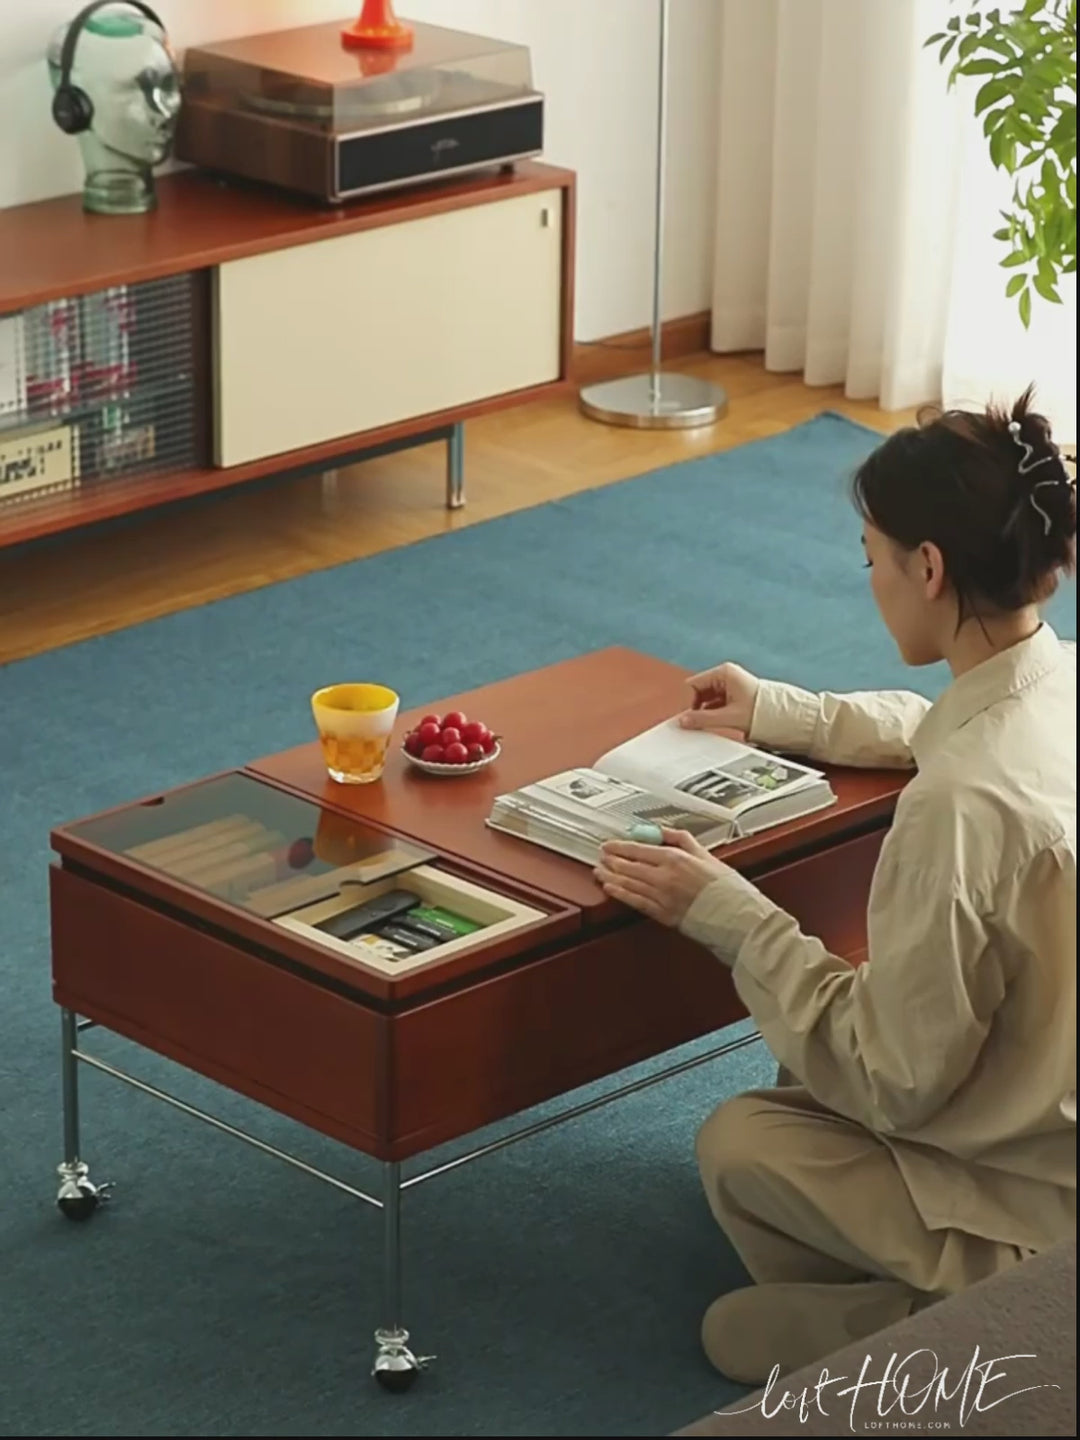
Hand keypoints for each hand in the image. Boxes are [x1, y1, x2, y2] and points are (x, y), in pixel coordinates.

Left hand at [595, 828, 726, 926]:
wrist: (734, 916)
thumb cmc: (725, 887)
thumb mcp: (705, 854)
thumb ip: (681, 839)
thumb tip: (662, 830)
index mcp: (674, 859)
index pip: (638, 849)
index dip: (620, 847)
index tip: (609, 845)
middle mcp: (663, 877)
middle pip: (628, 866)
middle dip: (611, 861)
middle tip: (601, 857)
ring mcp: (660, 896)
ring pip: (628, 883)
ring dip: (610, 876)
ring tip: (599, 872)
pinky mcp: (662, 914)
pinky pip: (635, 902)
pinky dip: (620, 894)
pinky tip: (611, 889)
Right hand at [679, 661, 759, 734]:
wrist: (784, 715)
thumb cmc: (763, 710)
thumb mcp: (730, 716)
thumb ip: (704, 719)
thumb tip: (684, 721)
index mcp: (724, 673)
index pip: (693, 685)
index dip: (689, 701)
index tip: (688, 717)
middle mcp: (725, 676)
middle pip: (698, 691)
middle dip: (696, 707)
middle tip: (695, 723)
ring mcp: (729, 685)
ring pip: (706, 699)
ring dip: (705, 712)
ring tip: (708, 724)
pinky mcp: (733, 695)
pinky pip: (715, 703)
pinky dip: (712, 713)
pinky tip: (715, 723)